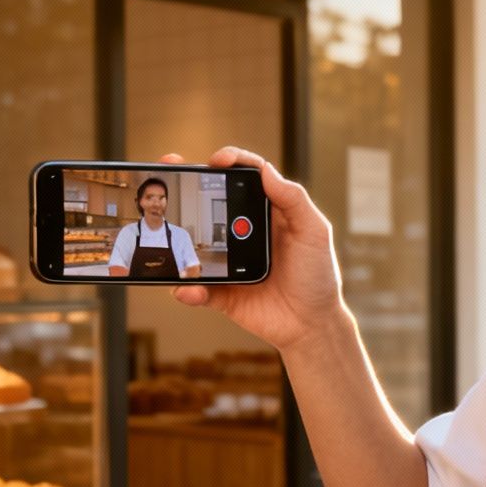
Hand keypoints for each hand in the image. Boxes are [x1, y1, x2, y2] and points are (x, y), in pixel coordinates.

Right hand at [164, 148, 347, 352]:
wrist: (312, 326)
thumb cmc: (318, 276)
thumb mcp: (314, 232)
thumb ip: (294, 200)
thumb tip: (266, 170)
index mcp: (268, 213)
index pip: (246, 177)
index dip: (230, 161)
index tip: (217, 160)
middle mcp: (244, 232)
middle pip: (211, 200)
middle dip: (188, 181)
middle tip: (171, 168)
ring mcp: (228, 261)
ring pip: (194, 242)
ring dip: (177, 233)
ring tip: (167, 226)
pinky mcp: (221, 292)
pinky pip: (197, 287)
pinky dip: (188, 289)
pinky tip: (188, 288)